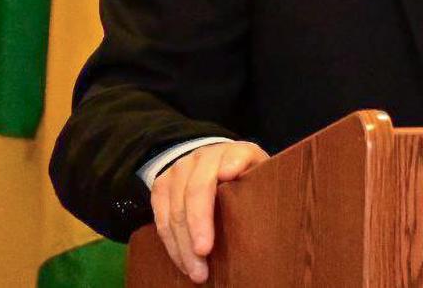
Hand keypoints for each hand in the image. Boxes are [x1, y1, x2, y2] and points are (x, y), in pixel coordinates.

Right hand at [150, 140, 267, 283]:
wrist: (217, 163)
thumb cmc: (247, 179)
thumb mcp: (262, 175)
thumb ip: (262, 182)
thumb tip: (252, 193)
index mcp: (235, 151)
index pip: (232, 158)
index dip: (230, 165)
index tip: (227, 175)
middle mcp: (203, 156)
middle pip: (196, 190)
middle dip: (198, 224)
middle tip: (205, 253)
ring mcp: (179, 169)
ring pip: (175, 210)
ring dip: (183, 244)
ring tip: (197, 271)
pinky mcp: (161, 185)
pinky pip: (161, 219)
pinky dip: (172, 244)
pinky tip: (184, 262)